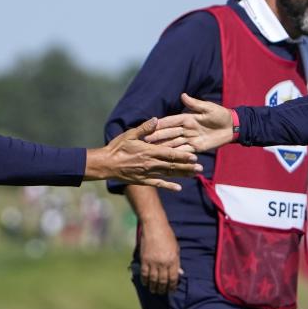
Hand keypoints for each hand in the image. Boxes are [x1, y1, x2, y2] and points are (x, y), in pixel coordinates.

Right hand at [85, 118, 202, 190]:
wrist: (106, 164)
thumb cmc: (117, 147)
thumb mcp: (129, 134)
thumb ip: (144, 128)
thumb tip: (156, 119)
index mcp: (149, 151)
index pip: (170, 154)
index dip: (183, 156)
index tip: (195, 156)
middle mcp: (151, 164)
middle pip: (173, 166)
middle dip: (187, 166)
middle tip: (201, 168)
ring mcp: (148, 173)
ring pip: (168, 175)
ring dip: (182, 175)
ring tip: (194, 175)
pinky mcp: (144, 180)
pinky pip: (158, 184)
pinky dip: (169, 186)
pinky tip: (179, 188)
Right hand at [139, 220, 182, 293]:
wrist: (154, 226)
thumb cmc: (167, 236)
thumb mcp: (176, 248)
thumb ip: (177, 261)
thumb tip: (179, 273)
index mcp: (173, 260)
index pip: (173, 278)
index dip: (172, 286)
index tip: (172, 290)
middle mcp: (163, 263)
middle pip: (163, 281)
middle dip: (163, 289)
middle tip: (162, 292)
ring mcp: (153, 262)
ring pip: (153, 279)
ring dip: (154, 287)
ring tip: (154, 291)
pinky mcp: (144, 260)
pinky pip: (144, 274)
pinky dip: (145, 280)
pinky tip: (146, 284)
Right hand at [145, 93, 233, 152]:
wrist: (232, 126)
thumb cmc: (220, 114)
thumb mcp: (208, 108)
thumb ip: (195, 104)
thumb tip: (183, 95)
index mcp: (187, 118)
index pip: (171, 121)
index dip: (160, 124)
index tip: (150, 126)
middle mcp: (186, 129)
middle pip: (169, 134)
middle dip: (157, 137)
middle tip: (145, 141)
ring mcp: (190, 139)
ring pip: (174, 143)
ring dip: (163, 147)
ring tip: (152, 151)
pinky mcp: (196, 148)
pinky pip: (184, 152)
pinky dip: (176, 155)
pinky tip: (166, 159)